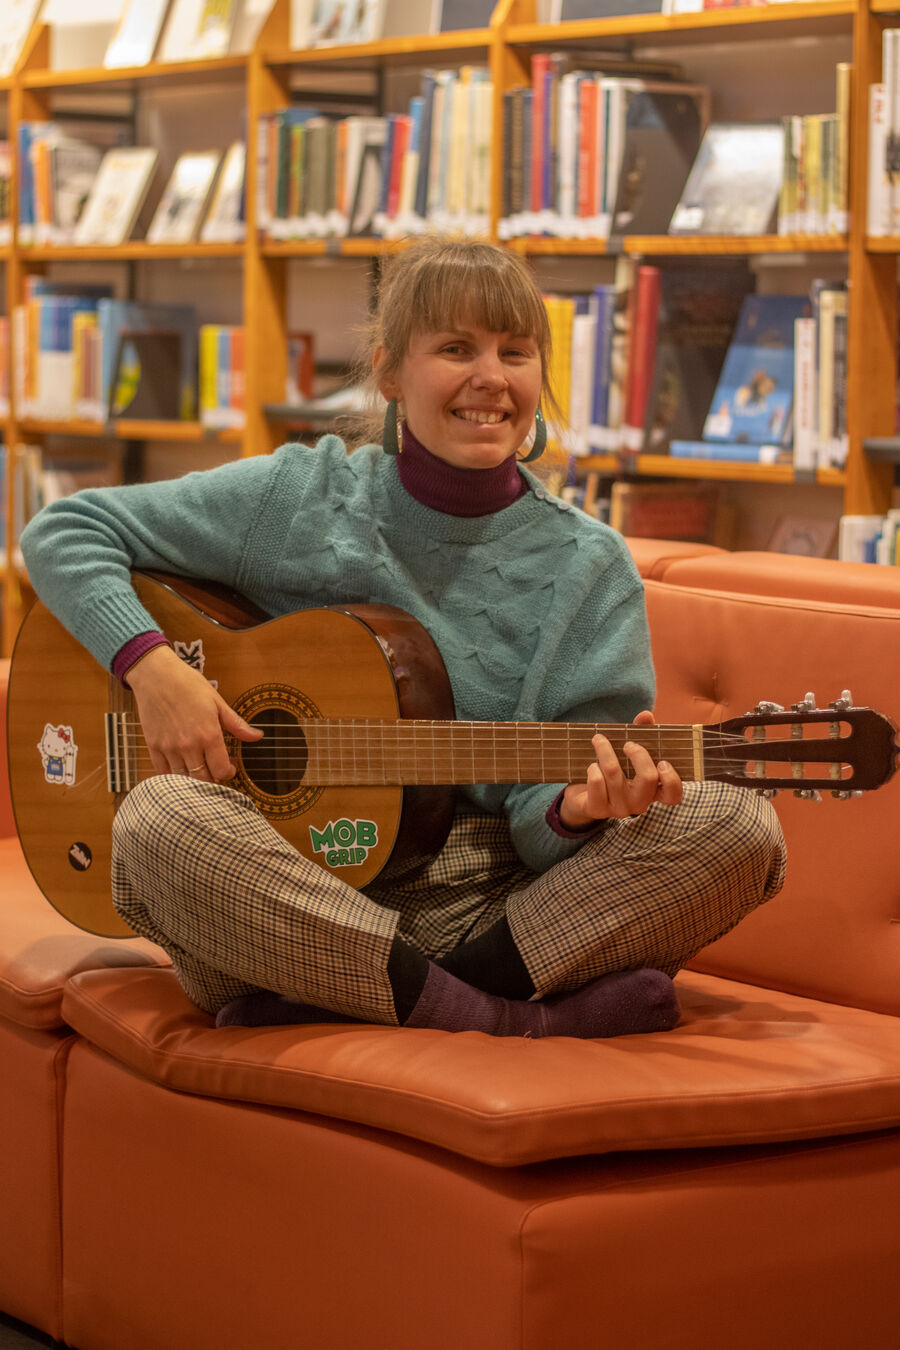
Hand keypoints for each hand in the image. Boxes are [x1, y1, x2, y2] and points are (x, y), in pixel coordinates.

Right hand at [125, 644, 262, 781]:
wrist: (156, 675)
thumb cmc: (188, 684)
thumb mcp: (217, 702)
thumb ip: (237, 724)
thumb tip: (257, 736)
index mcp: (208, 735)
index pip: (221, 771)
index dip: (229, 773)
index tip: (230, 767)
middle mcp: (188, 745)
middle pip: (203, 780)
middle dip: (213, 779)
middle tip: (215, 769)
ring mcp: (169, 748)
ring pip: (183, 779)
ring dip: (193, 778)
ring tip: (199, 767)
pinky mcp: (153, 746)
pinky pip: (163, 772)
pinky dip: (173, 774)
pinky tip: (181, 765)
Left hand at [558, 709, 682, 827]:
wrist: (582, 795)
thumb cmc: (612, 771)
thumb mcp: (627, 753)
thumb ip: (641, 733)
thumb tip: (646, 715)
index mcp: (652, 791)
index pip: (673, 795)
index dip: (671, 779)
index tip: (662, 761)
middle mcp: (638, 803)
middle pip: (648, 778)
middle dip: (638, 754)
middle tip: (627, 744)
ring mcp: (619, 808)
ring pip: (614, 775)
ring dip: (605, 751)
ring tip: (599, 740)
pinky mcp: (597, 809)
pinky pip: (597, 784)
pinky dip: (593, 769)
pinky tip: (592, 766)